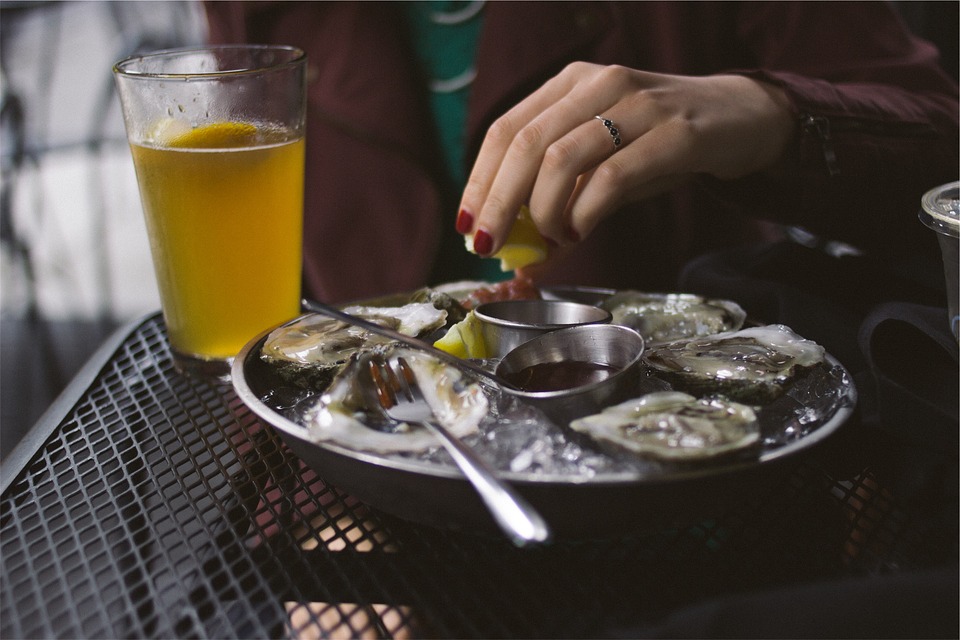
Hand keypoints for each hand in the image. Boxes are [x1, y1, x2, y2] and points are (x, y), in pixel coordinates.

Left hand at [457, 62, 794, 254]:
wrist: (740, 118)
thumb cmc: (659, 144)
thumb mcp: (603, 162)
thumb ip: (562, 197)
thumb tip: (521, 251)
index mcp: (570, 83)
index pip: (505, 130)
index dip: (479, 181)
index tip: (467, 225)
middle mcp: (599, 83)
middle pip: (525, 144)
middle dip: (498, 204)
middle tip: (490, 247)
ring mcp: (638, 104)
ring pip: (562, 159)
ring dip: (543, 212)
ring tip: (550, 240)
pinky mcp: (675, 133)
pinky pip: (611, 177)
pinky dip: (585, 214)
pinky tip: (581, 230)